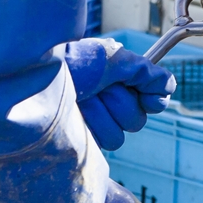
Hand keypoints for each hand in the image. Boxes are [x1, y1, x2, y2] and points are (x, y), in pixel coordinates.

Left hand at [53, 39, 175, 151]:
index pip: (152, 99)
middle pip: (137, 121)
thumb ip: (145, 72)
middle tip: (98, 87)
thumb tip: (169, 86)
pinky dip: (91, 126)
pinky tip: (74, 113)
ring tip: (81, 98)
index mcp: (118, 79)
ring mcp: (94, 121)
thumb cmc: (72, 61)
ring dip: (101, 114)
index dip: (152, 100)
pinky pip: (103, 143)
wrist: (34, 77)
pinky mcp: (81, 138)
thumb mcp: (113, 59)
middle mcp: (108, 101)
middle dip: (119, 102)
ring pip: (119, 136)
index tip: (146, 96)